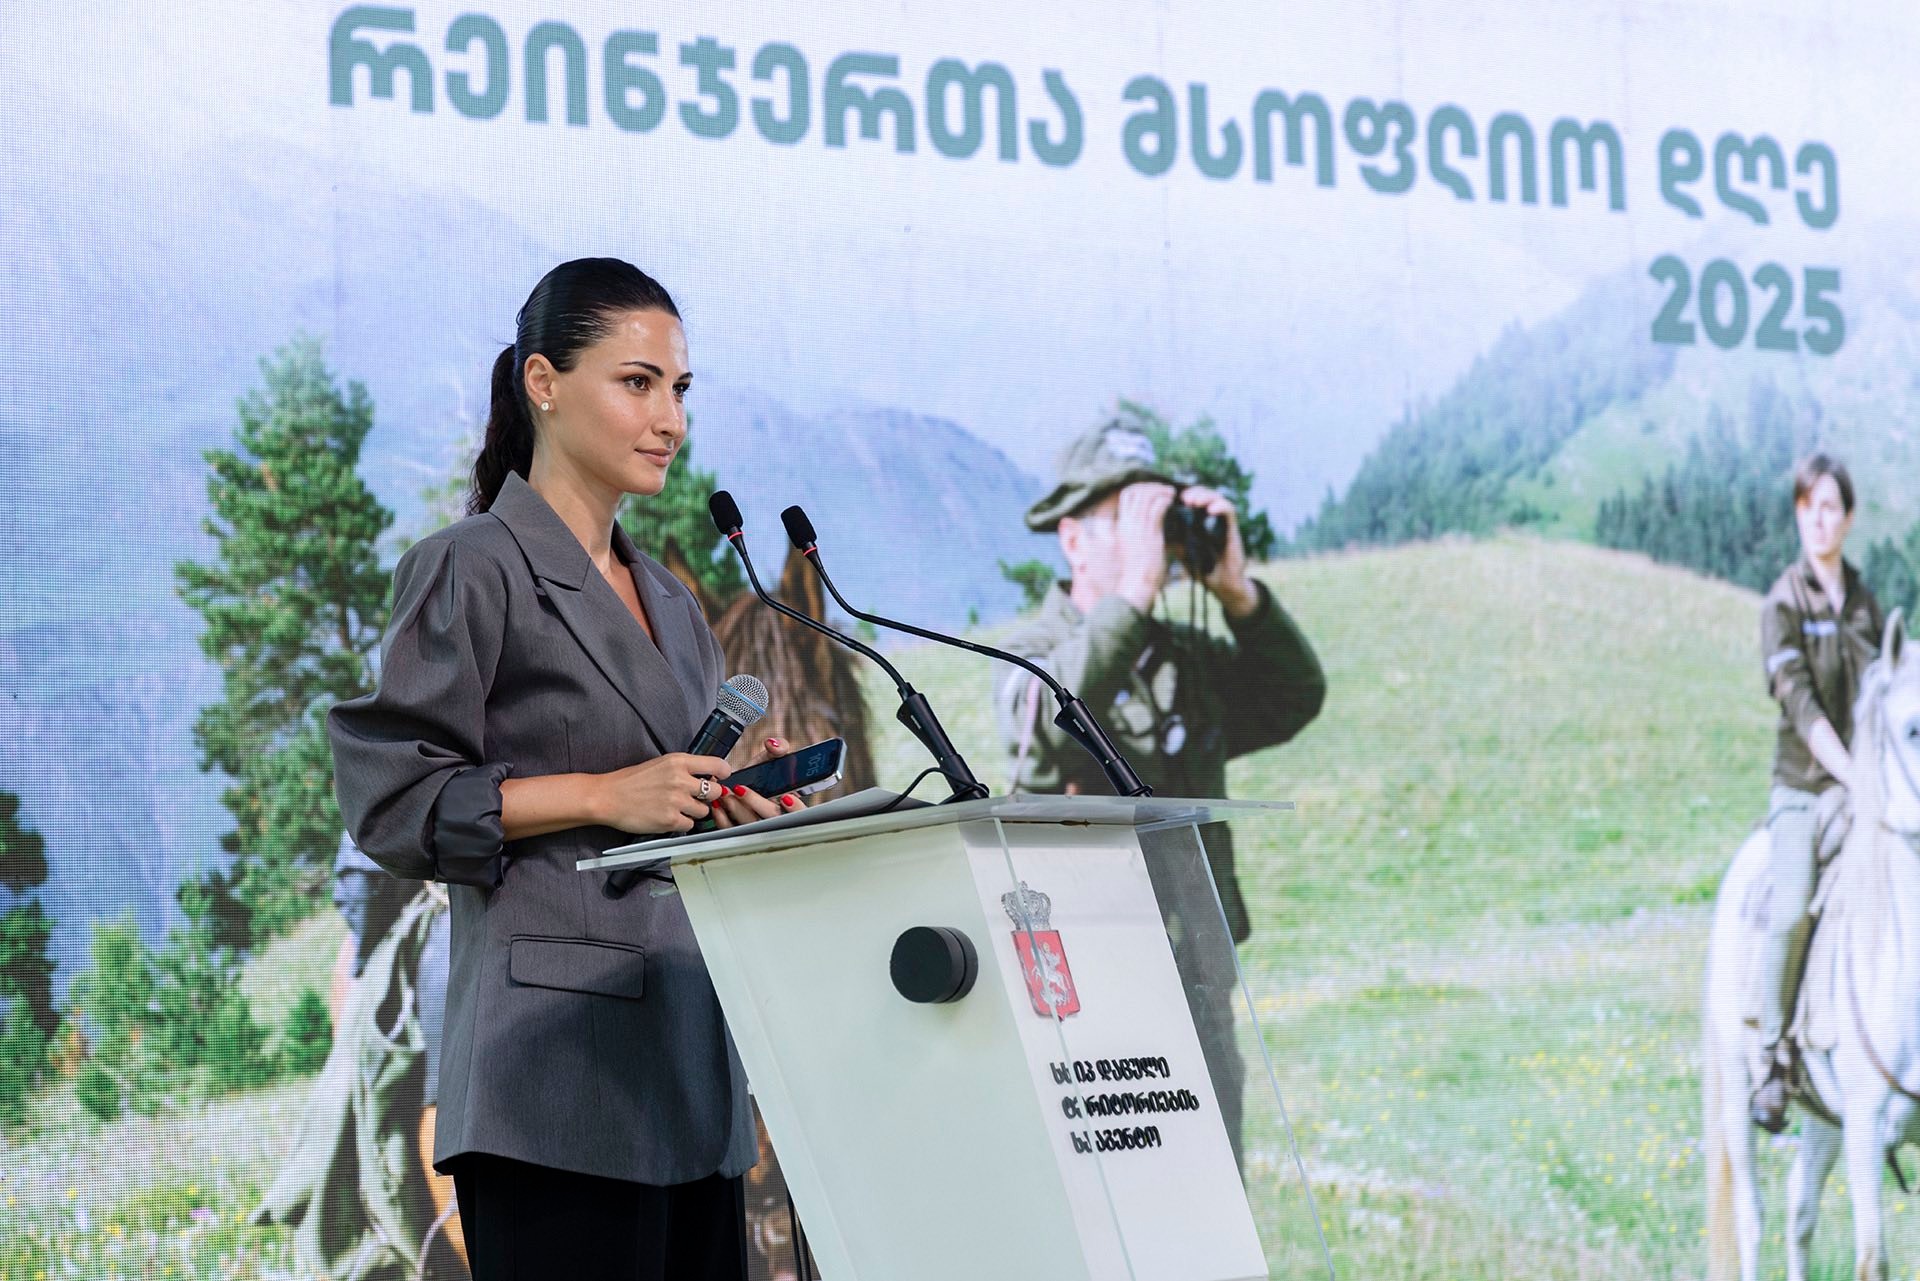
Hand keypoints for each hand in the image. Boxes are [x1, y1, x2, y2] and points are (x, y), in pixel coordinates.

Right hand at [594, 753, 733, 833]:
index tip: (720, 779)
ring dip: (694, 812)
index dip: (722, 774)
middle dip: (708, 797)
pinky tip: (668, 817)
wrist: (607, 797)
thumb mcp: (660, 764)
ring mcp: (676, 801)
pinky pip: (690, 825)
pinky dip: (682, 824)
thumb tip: (708, 777)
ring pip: (704, 811)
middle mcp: (680, 780)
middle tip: (694, 798)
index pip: (718, 765)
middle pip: (716, 792)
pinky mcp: (670, 820)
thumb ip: (685, 769)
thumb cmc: (631, 781)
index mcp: (678, 762)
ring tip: (676, 808)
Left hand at [711, 737, 809, 828]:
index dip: (796, 808)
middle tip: (740, 789)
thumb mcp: (773, 757)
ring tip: (725, 793)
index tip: (786, 797)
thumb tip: (773, 745)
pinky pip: (732, 829)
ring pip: (751, 825)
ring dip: (736, 809)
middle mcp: (775, 816)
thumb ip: (779, 748)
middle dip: (756, 804)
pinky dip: (722, 818)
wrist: (743, 781)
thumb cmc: (761, 772)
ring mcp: (757, 824)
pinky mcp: (739, 828)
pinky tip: (718, 805)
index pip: (800, 811)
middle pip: (771, 819)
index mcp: (790, 801)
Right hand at [1113, 482, 1175, 611]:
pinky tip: (1173, 502)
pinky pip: (1157, 507)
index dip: (1141, 488)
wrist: (1137, 585)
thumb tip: (1153, 526)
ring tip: (1172, 494)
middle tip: (1166, 490)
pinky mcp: (1149, 533)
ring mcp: (1137, 527)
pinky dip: (1166, 500)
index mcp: (1122, 526)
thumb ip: (1141, 534)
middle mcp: (1127, 523)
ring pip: (1147, 495)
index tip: (1155, 492)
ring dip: (1161, 491)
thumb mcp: (1136, 548)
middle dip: (1152, 486)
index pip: (1126, 496)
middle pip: (1135, 490)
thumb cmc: (1139, 571)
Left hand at [1179, 485, 1257, 617]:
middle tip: (1183, 498)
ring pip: (1217, 499)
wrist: (1222, 584)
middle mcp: (1212, 519)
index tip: (1174, 498)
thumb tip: (1156, 527)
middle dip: (1194, 492)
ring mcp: (1223, 523)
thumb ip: (1174, 538)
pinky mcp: (1233, 529)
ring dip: (1206, 496)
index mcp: (1199, 521)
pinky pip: (1229, 512)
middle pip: (1205, 495)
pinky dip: (1221, 507)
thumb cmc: (1203, 567)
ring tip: (1194, 501)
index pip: (1193, 499)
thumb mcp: (1183, 550)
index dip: (1184, 495)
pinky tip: (1210, 510)